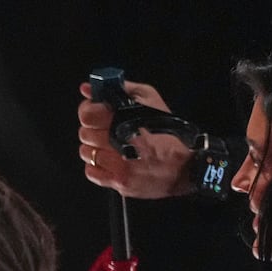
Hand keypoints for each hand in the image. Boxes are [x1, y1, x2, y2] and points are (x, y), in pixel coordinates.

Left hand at [77, 80, 194, 198]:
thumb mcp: (150, 100)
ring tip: (109, 146)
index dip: (88, 110)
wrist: (185, 166)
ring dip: (94, 148)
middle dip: (93, 130)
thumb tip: (87, 88)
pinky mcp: (118, 182)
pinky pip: (91, 172)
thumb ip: (119, 90)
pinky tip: (109, 160)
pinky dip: (96, 166)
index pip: (88, 114)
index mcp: (128, 119)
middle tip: (105, 129)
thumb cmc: (168, 132)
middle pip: (85, 134)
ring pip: (86, 153)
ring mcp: (119, 165)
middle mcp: (122, 143)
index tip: (95, 111)